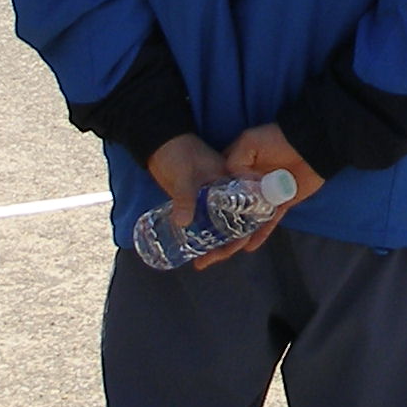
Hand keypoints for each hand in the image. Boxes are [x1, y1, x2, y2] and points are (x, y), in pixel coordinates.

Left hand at [142, 133, 243, 268]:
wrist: (160, 144)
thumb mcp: (184, 176)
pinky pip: (202, 221)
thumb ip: (185, 198)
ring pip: (218, 223)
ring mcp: (209, 197)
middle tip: (209, 262)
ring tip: (201, 262)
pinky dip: (201, 234)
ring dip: (213, 241)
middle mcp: (225, 192)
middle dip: (226, 244)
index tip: (240, 249)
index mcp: (231, 182)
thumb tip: (182, 223)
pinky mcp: (194, 200)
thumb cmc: (178, 153)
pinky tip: (195, 247)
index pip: (246, 210)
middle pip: (233, 221)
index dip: (245, 229)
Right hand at [214, 122, 320, 262]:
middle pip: (227, 213)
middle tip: (202, 254)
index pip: (215, 193)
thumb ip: (236, 160)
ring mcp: (263, 196)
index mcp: (235, 171)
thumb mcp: (249, 142)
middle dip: (215, 233)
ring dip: (234, 239)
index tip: (191, 226)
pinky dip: (260, 234)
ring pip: (246, 222)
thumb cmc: (277, 138)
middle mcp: (246, 186)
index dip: (203, 209)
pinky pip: (268, 222)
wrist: (309, 144)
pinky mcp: (281, 204)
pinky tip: (248, 246)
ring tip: (220, 256)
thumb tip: (233, 183)